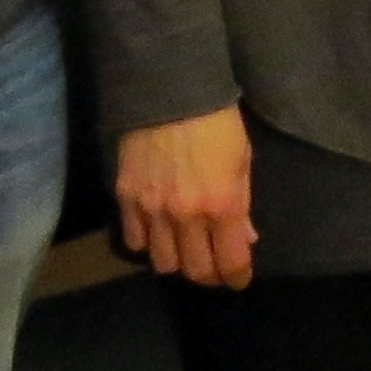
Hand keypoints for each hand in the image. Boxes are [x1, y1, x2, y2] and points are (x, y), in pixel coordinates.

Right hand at [115, 103, 255, 288]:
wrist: (170, 91)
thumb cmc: (217, 122)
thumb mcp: (242, 160)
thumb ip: (242, 204)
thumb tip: (244, 238)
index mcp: (222, 205)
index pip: (230, 262)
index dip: (236, 277)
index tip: (239, 279)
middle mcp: (186, 216)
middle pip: (195, 270)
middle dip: (209, 276)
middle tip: (215, 268)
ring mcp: (152, 210)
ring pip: (162, 263)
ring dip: (178, 262)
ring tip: (185, 251)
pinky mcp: (126, 199)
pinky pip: (134, 240)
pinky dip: (147, 244)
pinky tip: (156, 233)